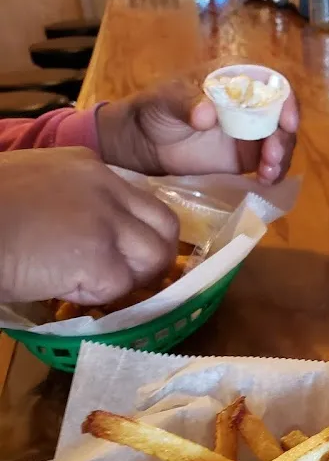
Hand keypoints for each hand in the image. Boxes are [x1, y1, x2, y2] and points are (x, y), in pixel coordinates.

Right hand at [0, 147, 178, 303]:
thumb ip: (69, 200)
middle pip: (164, 225)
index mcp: (88, 164)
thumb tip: (83, 234)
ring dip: (132, 279)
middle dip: (153, 256)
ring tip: (95, 286)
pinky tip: (69, 291)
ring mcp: (106, 221)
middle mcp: (105, 187)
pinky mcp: (99, 257)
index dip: (138, 230)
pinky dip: (100, 296)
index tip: (125, 250)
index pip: (140, 199)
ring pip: (153, 257)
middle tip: (130, 277)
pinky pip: (122, 285)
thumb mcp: (32, 185)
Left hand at [96, 79, 298, 182]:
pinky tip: (266, 181)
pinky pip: (270, 164)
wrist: (143, 141)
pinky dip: (273, 172)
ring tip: (268, 172)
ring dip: (281, 156)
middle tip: (271, 155)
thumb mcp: (168, 99)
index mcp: (237, 78)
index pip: (272, 83)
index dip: (285, 100)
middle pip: (283, 116)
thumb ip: (188, 103)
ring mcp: (251, 132)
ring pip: (281, 141)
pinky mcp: (247, 158)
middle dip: (284, 136)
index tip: (286, 121)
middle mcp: (251, 104)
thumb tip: (207, 115)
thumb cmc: (157, 108)